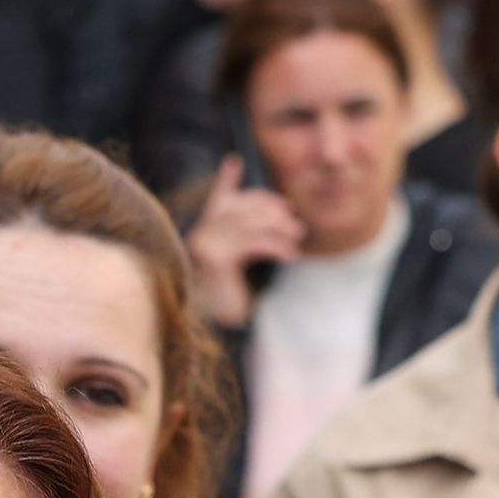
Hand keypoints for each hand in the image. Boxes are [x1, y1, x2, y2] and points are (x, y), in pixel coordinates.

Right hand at [186, 158, 304, 331]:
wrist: (219, 336)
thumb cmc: (231, 306)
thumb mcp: (245, 268)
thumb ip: (253, 241)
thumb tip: (281, 221)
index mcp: (206, 236)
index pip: (216, 200)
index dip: (226, 180)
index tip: (233, 161)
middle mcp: (201, 236)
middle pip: (239, 206)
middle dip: (269, 208)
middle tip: (294, 222)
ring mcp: (204, 245)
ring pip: (247, 221)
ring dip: (278, 228)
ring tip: (298, 238)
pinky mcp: (214, 257)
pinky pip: (251, 240)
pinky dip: (275, 245)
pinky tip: (290, 255)